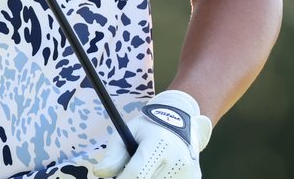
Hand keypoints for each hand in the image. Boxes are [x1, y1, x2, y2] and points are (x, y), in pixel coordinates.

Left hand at [91, 90, 211, 178]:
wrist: (181, 121)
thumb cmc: (149, 128)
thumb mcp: (129, 132)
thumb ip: (114, 153)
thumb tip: (99, 173)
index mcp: (160, 143)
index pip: (136, 173)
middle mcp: (178, 158)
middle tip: (129, 173)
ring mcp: (188, 171)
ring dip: (145, 178)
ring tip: (145, 168)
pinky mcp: (194, 178)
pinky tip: (157, 171)